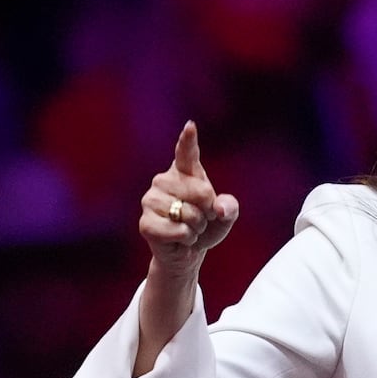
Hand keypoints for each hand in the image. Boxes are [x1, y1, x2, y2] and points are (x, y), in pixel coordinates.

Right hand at [139, 121, 239, 275]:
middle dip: (208, 211)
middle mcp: (163, 180)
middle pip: (202, 192)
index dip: (188, 140)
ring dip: (196, 227)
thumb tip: (219, 208)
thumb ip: (230, 207)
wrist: (188, 251)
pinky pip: (179, 230)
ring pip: (189, 214)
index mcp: (184, 172)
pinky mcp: (146, 223)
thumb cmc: (205, 226)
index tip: (191, 126)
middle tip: (200, 218)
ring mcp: (150, 200)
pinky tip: (180, 238)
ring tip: (188, 227)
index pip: (186, 152)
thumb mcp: (226, 216)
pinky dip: (187, 238)